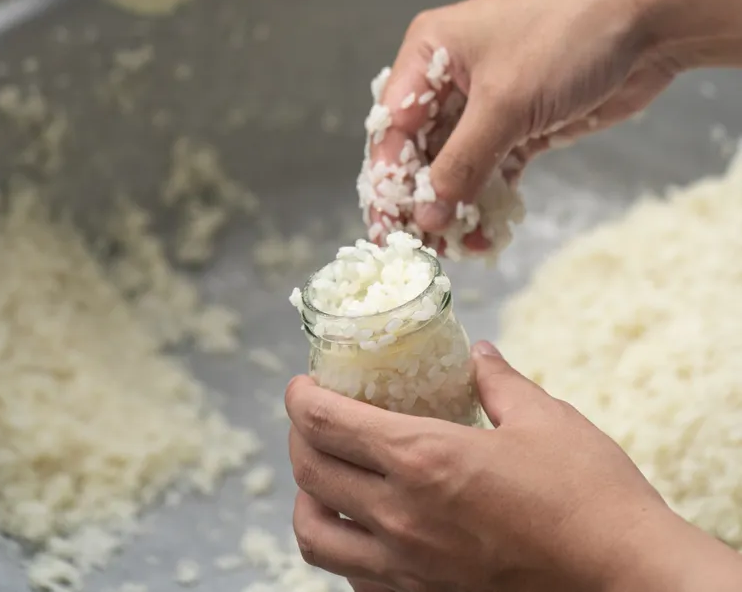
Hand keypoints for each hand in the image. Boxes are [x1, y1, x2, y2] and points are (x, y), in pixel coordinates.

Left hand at [286, 345, 682, 591]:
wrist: (624, 578)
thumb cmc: (587, 493)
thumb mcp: (543, 417)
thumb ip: (498, 381)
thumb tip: (478, 354)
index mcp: (424, 458)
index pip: (327, 423)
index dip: (302, 397)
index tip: (303, 383)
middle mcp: (401, 517)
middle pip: (309, 475)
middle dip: (299, 437)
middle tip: (314, 417)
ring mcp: (408, 570)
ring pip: (315, 538)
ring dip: (307, 499)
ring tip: (324, 476)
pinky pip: (352, 579)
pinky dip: (342, 547)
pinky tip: (366, 526)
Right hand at [371, 0, 676, 236]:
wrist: (647, 22)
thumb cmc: (565, 38)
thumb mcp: (505, 102)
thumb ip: (462, 162)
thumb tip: (427, 216)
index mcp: (430, 51)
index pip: (393, 123)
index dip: (387, 177)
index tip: (387, 225)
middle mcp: (452, 77)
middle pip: (420, 149)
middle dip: (420, 199)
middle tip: (416, 249)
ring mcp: (489, 103)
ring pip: (457, 166)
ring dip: (456, 207)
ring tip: (457, 251)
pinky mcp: (523, 124)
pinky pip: (493, 170)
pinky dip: (489, 201)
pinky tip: (488, 235)